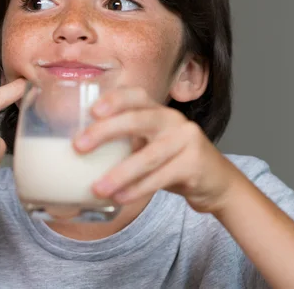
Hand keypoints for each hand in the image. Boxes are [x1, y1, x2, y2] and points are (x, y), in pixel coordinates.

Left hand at [74, 87, 240, 213]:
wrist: (216, 182)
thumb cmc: (171, 161)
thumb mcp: (149, 144)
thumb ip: (124, 143)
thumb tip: (77, 154)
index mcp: (157, 111)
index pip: (135, 95)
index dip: (113, 99)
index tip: (91, 111)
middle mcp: (172, 120)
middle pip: (137, 119)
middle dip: (105, 131)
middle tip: (79, 146)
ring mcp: (186, 140)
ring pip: (148, 156)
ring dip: (119, 173)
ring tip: (97, 188)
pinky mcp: (195, 164)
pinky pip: (161, 177)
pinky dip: (137, 189)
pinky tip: (120, 198)